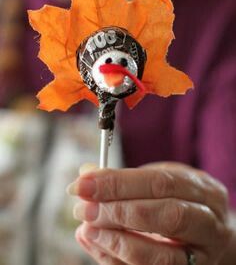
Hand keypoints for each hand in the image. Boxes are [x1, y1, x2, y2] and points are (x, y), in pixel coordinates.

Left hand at [68, 162, 230, 264]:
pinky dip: (117, 260)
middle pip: (167, 216)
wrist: (208, 236)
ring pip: (162, 256)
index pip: (160, 182)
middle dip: (118, 211)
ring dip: (117, 242)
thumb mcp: (160, 180)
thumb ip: (127, 179)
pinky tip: (97, 245)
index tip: (84, 183)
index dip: (119, 182)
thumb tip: (87, 175)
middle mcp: (209, 223)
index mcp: (203, 190)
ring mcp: (202, 256)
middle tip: (84, 208)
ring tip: (87, 229)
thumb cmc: (178, 201)